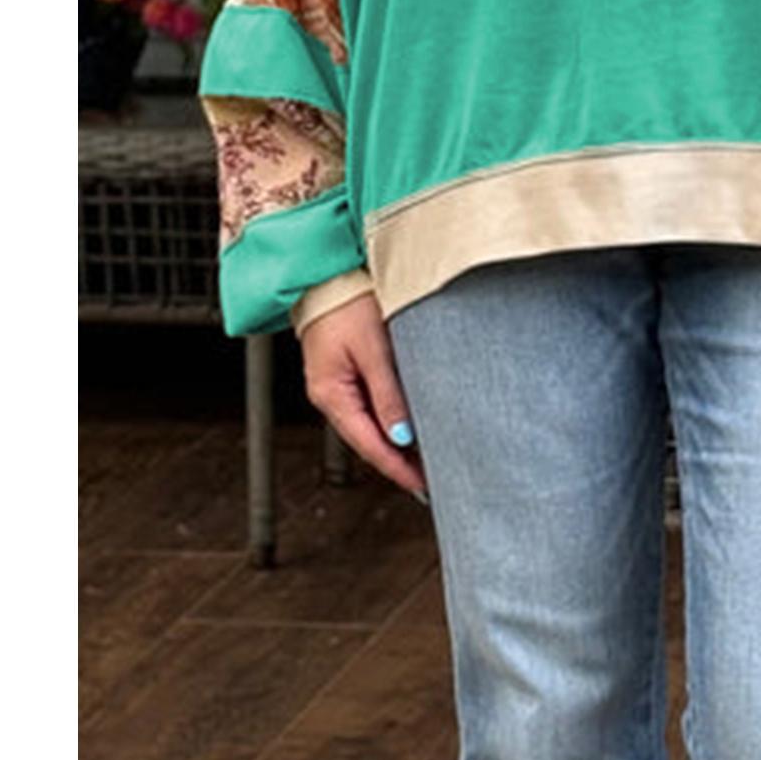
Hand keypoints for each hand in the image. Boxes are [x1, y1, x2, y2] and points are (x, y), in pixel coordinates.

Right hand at [299, 291, 427, 501]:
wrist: (328, 273)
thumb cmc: (348, 304)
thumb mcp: (373, 349)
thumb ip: (388, 393)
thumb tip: (401, 437)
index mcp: (331, 394)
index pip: (368, 444)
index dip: (396, 468)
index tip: (422, 486)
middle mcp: (330, 395)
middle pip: (368, 439)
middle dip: (399, 460)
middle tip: (432, 476)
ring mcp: (336, 384)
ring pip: (369, 424)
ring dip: (396, 441)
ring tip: (427, 456)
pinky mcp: (345, 371)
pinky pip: (369, 405)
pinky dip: (390, 419)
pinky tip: (409, 423)